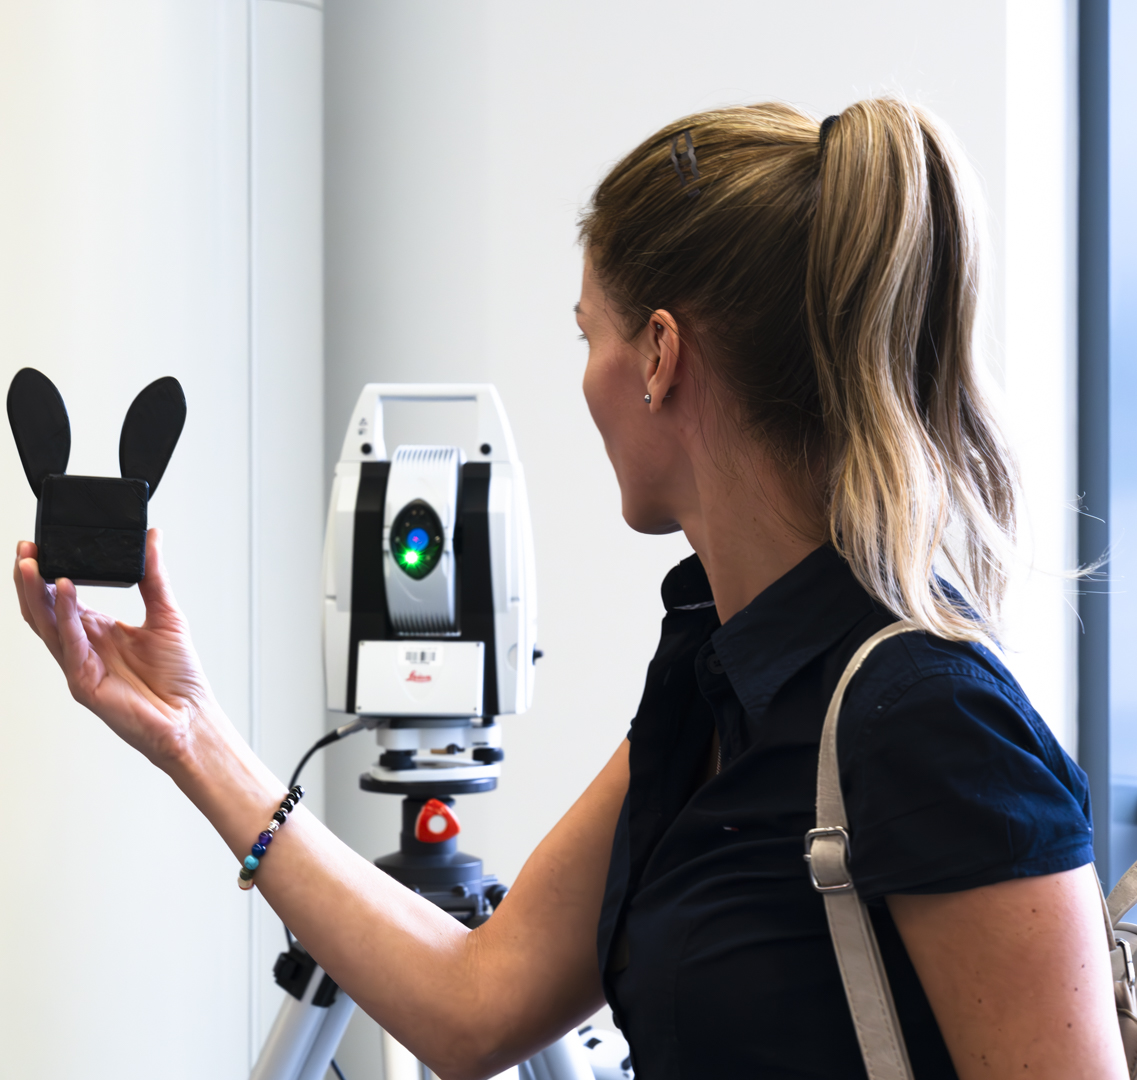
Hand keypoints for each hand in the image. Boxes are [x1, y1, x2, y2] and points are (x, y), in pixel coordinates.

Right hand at [13, 530, 217, 768]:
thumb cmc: (179, 677)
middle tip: (25, 548)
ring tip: (32, 563)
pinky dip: (65, 616)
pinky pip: (70, 644)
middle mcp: (84, 646)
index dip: (48, 571)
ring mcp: (80, 665)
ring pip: (46, 625)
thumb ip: (155, 576)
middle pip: (43, 609)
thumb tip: (154, 537)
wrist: (190, 717)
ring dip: (36, 593)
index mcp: (98, 631)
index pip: (60, 598)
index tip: (40, 544)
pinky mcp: (84, 682)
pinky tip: (65, 591)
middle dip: (30, 578)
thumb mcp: (167, 614)